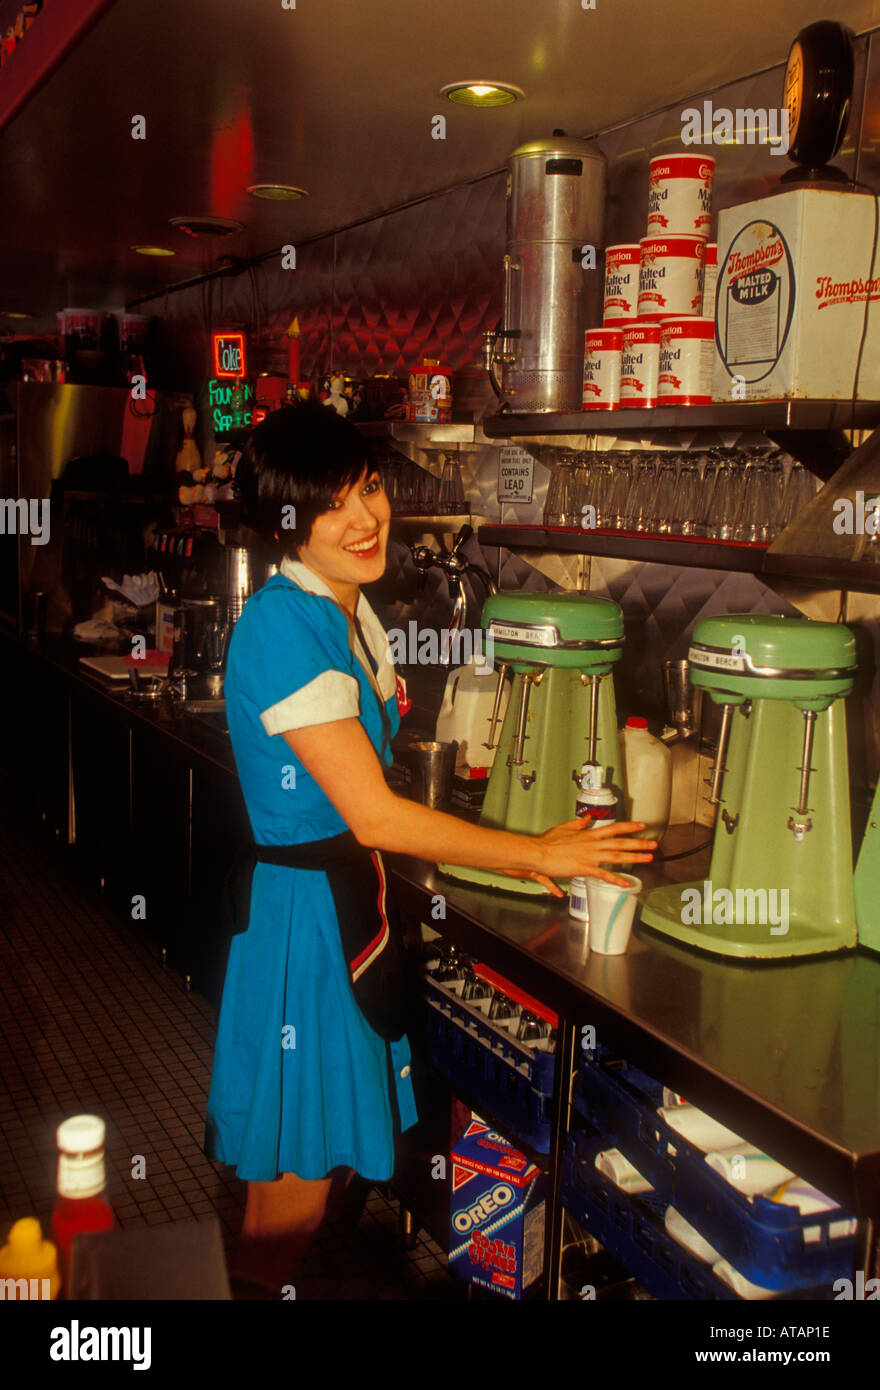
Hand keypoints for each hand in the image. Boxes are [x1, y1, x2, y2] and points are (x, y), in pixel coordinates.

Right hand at [501, 817, 658, 897]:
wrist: (538, 852)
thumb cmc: (548, 842)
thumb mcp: (564, 828)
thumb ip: (578, 823)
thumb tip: (588, 818)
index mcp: (588, 834)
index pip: (613, 828)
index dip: (629, 826)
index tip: (642, 825)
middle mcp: (593, 844)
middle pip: (620, 842)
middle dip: (639, 843)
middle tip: (653, 844)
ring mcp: (590, 856)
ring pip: (617, 857)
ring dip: (634, 858)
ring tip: (648, 859)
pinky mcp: (584, 868)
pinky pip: (604, 875)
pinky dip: (616, 880)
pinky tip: (627, 884)